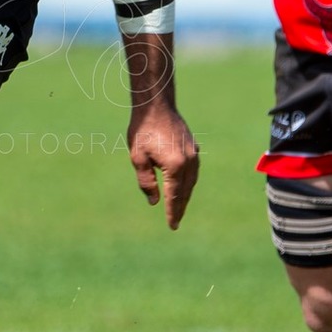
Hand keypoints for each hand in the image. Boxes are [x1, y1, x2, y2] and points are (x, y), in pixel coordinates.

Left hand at [128, 103, 198, 229]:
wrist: (156, 105)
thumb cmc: (143, 131)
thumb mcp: (138, 158)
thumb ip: (146, 182)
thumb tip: (154, 202)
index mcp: (175, 166)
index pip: (175, 196)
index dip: (173, 213)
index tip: (172, 226)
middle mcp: (189, 161)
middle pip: (186, 191)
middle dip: (180, 207)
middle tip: (176, 221)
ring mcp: (193, 154)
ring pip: (192, 181)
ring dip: (185, 194)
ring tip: (179, 207)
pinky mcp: (193, 147)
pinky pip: (193, 170)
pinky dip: (188, 181)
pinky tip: (182, 186)